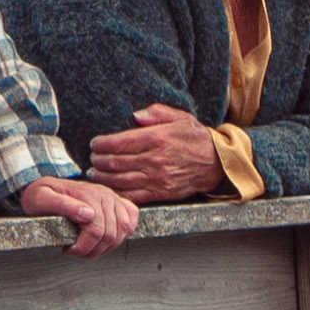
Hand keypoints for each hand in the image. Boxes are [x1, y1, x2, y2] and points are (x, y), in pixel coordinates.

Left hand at [17, 173, 142, 256]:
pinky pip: (131, 220)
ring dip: (106, 246)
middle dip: (93, 250)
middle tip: (76, 251)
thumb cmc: (41, 196)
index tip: (68, 250)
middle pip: (110, 234)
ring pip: (123, 230)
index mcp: (87, 195)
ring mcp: (113, 198)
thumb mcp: (42, 198)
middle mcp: (104, 195)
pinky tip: (105, 238)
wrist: (46, 188)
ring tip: (88, 247)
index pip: (96, 230)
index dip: (83, 247)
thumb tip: (87, 215)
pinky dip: (123, 234)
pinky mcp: (117, 203)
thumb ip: (62, 205)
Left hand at [89, 100, 225, 201]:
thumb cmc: (196, 138)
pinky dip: (117, 194)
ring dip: (103, 178)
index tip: (94, 144)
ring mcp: (157, 179)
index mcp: (157, 138)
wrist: (217, 163)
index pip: (119, 143)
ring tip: (94, 173)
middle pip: (115, 162)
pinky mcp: (160, 193)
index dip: (101, 144)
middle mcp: (155, 160)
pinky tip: (109, 189)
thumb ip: (156, 113)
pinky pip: (133, 196)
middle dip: (98, 161)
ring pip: (120, 180)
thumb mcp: (180, 117)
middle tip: (92, 159)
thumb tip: (135, 116)